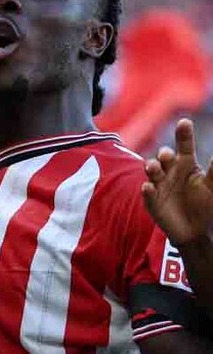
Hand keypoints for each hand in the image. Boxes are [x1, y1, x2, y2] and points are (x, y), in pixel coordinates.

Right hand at [142, 119, 212, 243]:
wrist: (195, 231)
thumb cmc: (206, 205)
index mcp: (187, 165)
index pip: (184, 146)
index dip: (184, 134)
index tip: (184, 122)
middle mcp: (171, 172)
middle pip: (164, 157)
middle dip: (164, 154)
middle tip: (168, 156)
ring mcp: (159, 185)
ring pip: (151, 171)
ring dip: (151, 167)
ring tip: (154, 168)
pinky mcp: (152, 201)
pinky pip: (147, 193)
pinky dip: (147, 190)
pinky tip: (149, 188)